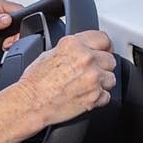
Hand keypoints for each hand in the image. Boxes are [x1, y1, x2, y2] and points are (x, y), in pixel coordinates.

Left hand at [0, 0, 22, 57]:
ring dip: (12, 35)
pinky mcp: (1, 22)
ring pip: (16, 25)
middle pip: (18, 18)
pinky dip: (10, 36)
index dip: (19, 22)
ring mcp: (0, 15)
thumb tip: (7, 19)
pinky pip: (12, 29)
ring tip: (4, 41)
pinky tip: (3, 40)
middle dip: (15, 32)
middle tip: (7, 40)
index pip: (17, 8)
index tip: (14, 32)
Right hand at [0, 30, 116, 142]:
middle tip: (90, 73)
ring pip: (111, 78)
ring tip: (86, 86)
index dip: (105, 46)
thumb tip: (83, 48)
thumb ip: (72, 48)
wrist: (30, 103)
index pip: (103, 39)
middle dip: (102, 67)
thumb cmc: (35, 82)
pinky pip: (107, 96)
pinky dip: (98, 98)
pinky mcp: (95, 96)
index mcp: (74, 45)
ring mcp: (93, 78)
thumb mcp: (50, 53)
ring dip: (102, 83)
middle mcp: (86, 59)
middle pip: (110, 59)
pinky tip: (85, 96)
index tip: (105, 51)